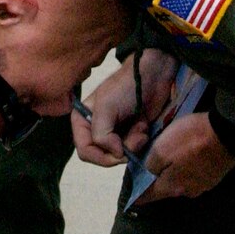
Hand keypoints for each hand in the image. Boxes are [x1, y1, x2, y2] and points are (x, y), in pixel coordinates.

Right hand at [70, 51, 179, 165]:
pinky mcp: (129, 135)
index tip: (120, 150)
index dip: (102, 156)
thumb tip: (116, 154)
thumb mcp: (106, 108)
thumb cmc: (125, 88)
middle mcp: (94, 129)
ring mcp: (113, 133)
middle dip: (121, 149)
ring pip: (119, 155)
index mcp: (82, 120)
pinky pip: (132, 150)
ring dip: (133, 144)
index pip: (85, 151)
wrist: (152, 77)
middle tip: (136, 135)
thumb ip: (101, 135)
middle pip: (103, 156)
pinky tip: (144, 127)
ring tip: (140, 127)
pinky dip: (140, 141)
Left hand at [129, 114, 234, 204]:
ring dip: (175, 172)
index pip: (148, 197)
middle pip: (166, 188)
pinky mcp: (215, 176)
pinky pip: (195, 175)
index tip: (131, 196)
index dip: (138, 195)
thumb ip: (150, 165)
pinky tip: (188, 156)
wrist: (228, 134)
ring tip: (171, 158)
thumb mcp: (162, 148)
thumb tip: (146, 174)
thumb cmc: (190, 140)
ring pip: (182, 181)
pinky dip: (188, 168)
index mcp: (172, 187)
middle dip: (158, 179)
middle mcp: (187, 192)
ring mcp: (204, 185)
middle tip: (151, 165)